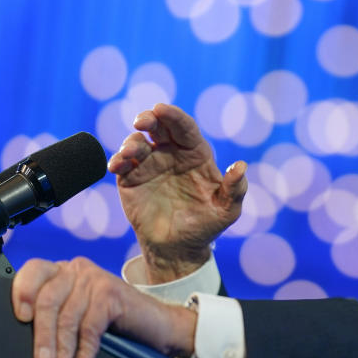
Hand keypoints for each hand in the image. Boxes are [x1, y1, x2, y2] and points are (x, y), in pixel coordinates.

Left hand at [11, 257, 195, 357]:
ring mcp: (95, 280)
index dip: (23, 292)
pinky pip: (90, 327)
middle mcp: (77, 269)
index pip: (33, 271)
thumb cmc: (110, 322)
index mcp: (62, 271)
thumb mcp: (75, 313)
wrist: (155, 324)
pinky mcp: (112, 294)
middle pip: (48, 300)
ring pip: (68, 317)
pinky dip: (84, 352)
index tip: (21, 320)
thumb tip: (19, 338)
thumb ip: (52, 314)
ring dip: (62, 351)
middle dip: (43, 336)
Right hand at [108, 103, 246, 282]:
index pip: (185, 127)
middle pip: (158, 127)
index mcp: (195, 154)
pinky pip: (121, 164)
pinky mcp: (131, 179)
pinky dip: (117, 160)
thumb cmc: (205, 225)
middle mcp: (171, 154)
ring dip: (131, 142)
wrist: (178, 248)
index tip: (161, 109)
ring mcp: (149, 164)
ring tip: (130, 153)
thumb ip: (235, 189)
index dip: (174, 116)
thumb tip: (240, 167)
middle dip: (149, 119)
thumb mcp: (226, 210)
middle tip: (143, 120)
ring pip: (137, 143)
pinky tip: (117, 165)